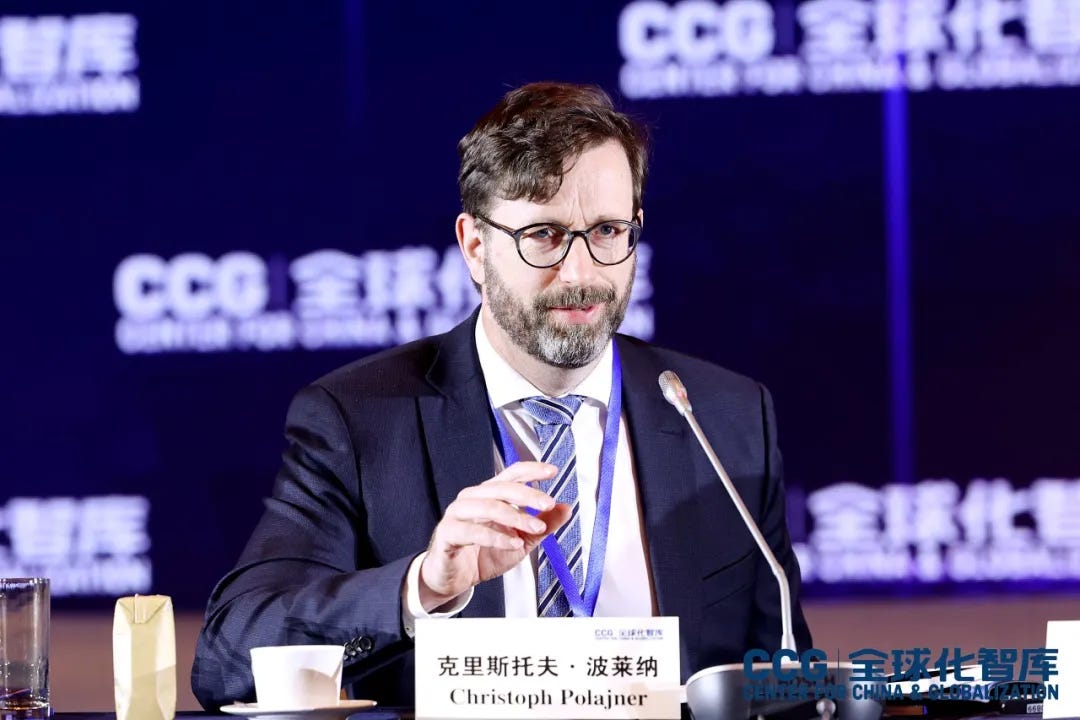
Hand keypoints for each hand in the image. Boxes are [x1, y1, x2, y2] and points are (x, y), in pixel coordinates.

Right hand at [418, 461, 571, 610]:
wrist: (455, 580)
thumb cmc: (484, 554)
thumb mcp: (522, 540)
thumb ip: (543, 524)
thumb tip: (566, 508)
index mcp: (490, 494)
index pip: (512, 474)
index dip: (532, 470)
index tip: (552, 472)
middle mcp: (472, 498)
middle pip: (502, 488)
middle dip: (528, 495)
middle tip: (548, 504)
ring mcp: (458, 514)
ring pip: (488, 506)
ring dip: (516, 517)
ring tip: (536, 528)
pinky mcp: (448, 534)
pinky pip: (472, 531)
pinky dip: (496, 537)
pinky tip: (513, 544)